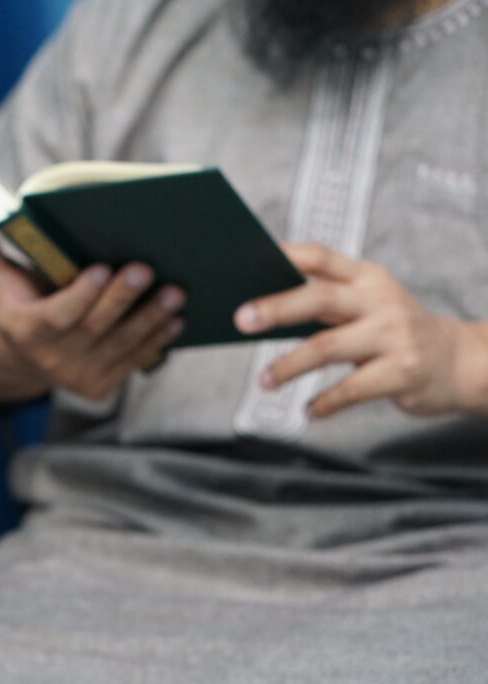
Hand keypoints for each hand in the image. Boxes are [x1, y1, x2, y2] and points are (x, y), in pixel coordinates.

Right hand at [0, 202, 184, 399]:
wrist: (20, 355)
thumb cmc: (13, 301)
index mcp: (24, 330)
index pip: (56, 316)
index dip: (81, 296)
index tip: (101, 267)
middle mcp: (50, 360)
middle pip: (94, 328)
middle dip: (123, 299)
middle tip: (147, 268)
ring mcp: (77, 377)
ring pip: (121, 346)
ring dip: (151, 319)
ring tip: (175, 291)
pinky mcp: (100, 387)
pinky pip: (133, 362)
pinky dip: (157, 340)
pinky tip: (175, 317)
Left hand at [234, 243, 487, 417]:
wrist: (459, 361)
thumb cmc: (394, 332)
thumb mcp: (369, 303)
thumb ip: (326, 299)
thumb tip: (260, 306)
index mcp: (367, 278)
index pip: (321, 258)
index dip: (284, 256)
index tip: (247, 259)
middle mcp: (380, 301)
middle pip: (320, 298)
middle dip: (277, 308)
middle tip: (240, 320)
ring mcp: (394, 336)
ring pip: (327, 347)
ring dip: (289, 366)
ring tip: (264, 382)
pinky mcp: (402, 372)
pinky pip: (351, 389)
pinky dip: (325, 403)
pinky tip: (309, 411)